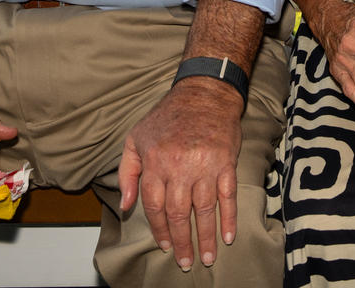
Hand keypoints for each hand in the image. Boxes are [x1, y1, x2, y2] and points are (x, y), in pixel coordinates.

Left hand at [118, 79, 242, 271]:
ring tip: (208, 257)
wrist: (205, 93)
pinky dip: (229, 218)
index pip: (154, 206)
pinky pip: (228, 196)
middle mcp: (180, 166)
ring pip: (204, 210)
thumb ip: (127, 172)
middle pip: (178, 213)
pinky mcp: (226, 162)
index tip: (165, 245)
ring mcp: (205, 165)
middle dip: (182, 242)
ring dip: (205, 237)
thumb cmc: (168, 116)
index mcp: (156, 162)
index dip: (159, 230)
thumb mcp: (136, 138)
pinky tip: (228, 235)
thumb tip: (125, 204)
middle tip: (185, 262)